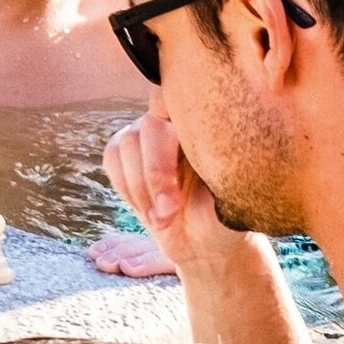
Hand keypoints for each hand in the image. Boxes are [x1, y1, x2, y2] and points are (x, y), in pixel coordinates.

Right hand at [102, 107, 234, 275]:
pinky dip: (129, 189)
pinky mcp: (124, 153)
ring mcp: (145, 135)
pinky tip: (150, 213)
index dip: (173, 108)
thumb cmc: (223, 218)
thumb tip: (215, 151)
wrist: (203, 243)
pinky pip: (113, 159)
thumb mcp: (230, 197)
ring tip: (164, 219)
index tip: (182, 140)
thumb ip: (222, 171)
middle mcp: (172, 121)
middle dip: (156, 171)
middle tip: (170, 208)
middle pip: (152, 126)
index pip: (181, 100)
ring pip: (128, 143)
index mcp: (205, 125)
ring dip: (142, 188)